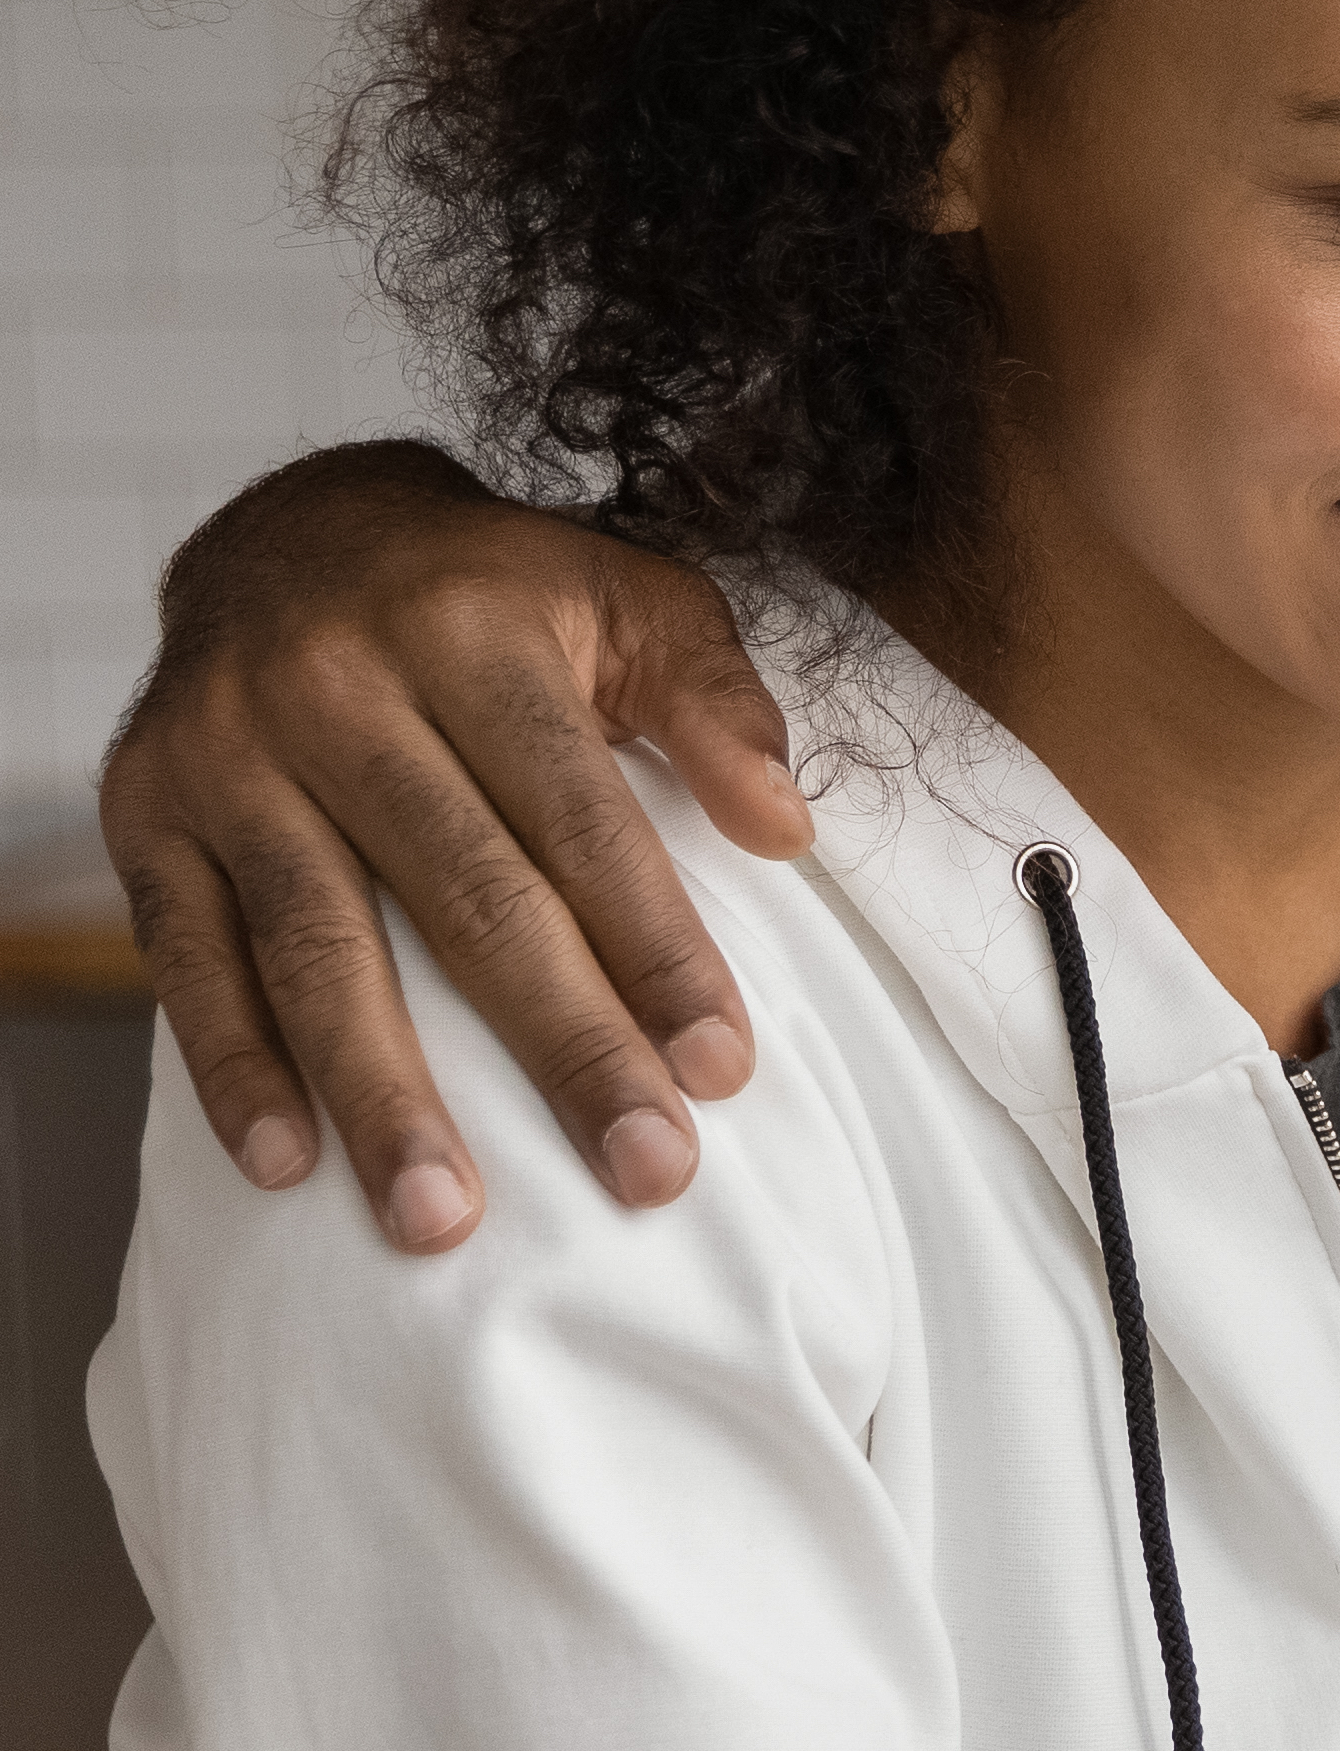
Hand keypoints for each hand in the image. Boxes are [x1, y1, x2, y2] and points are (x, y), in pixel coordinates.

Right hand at [101, 440, 807, 1247]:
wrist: (289, 532)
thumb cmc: (497, 595)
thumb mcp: (629, 597)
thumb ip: (715, 701)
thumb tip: (785, 826)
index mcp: (469, 629)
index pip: (580, 816)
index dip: (655, 946)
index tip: (721, 1069)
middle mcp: (334, 686)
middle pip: (467, 894)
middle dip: (563, 1045)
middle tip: (644, 1170)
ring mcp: (226, 753)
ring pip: (318, 943)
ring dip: (383, 1093)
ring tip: (445, 1218)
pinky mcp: (142, 812)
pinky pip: (186, 955)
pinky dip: (232, 1066)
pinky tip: (287, 1165)